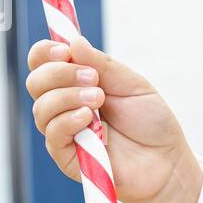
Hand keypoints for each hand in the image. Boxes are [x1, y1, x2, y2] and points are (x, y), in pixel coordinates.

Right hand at [25, 38, 201, 202]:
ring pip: (41, 108)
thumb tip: (73, 41)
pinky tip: (88, 118)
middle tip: (92, 78)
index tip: (64, 50)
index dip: (45, 52)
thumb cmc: (151, 122)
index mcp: (76, 83)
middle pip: (36, 82)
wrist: (167, 161)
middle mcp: (65, 105)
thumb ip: (103, 64)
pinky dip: (67, 120)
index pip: (43, 62)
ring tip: (99, 99)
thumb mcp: (132, 84)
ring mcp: (64, 131)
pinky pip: (53, 134)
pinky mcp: (68, 156)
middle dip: (59, 73)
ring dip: (67, 97)